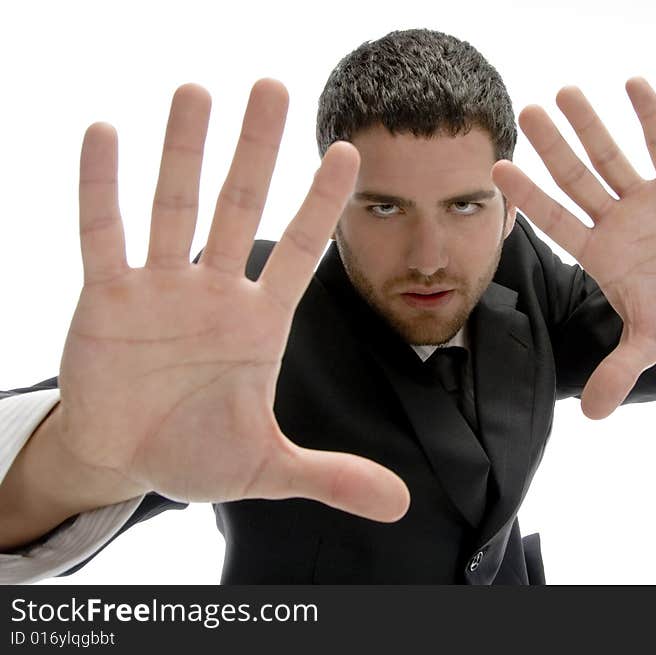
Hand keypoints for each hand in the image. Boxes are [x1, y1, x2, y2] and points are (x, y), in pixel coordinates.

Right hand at [57, 80, 408, 520]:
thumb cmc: (199, 452)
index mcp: (260, 324)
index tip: (349, 154)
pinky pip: (104, 235)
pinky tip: (107, 134)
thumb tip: (401, 504)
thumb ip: (332, 476)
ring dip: (184, 152)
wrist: (130, 458)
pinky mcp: (107, 297)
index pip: (302, 252)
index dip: (323, 205)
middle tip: (272, 88)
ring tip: (197, 91)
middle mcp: (215, 292)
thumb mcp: (269, 468)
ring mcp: (161, 288)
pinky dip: (102, 189)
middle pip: (241, 210)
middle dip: (256, 152)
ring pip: (176, 208)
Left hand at [492, 78, 655, 419]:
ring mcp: (645, 201)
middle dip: (555, 150)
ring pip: (612, 157)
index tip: (499, 172)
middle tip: (526, 113)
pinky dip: (652, 119)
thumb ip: (619, 371)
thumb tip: (594, 418)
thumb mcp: (648, 344)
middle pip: (578, 180)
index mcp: (599, 254)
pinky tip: (634, 84)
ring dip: (592, 126)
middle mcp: (614, 222)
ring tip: (565, 91)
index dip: (530, 198)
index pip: (557, 221)